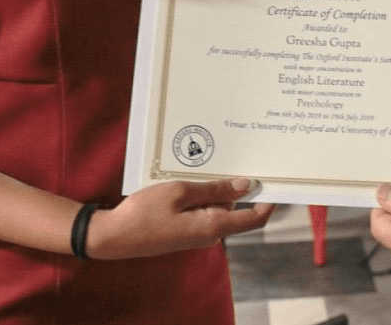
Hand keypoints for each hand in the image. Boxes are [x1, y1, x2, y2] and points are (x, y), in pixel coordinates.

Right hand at [85, 178, 274, 259]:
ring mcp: (197, 233)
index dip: (270, 201)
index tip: (278, 181)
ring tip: (200, 163)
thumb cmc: (144, 213)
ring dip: (213, 186)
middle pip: (236, 207)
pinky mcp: (186, 230)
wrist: (113, 236)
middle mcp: (210, 233)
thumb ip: (215, 189)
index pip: (255, 218)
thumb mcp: (181, 192)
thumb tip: (246, 185)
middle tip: (234, 154)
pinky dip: (201, 193)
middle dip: (235, 184)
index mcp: (214, 226)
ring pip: (218, 205)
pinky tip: (187, 176)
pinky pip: (203, 209)